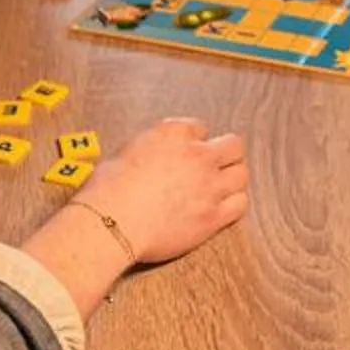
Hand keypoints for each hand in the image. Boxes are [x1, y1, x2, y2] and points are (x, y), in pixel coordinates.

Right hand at [79, 118, 247, 266]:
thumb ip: (149, 151)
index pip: (199, 128)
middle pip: (233, 146)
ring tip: (222, 187)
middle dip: (225, 154)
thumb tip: (152, 160)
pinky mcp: (213, 215)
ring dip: (232, 179)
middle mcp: (197, 155)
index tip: (189, 151)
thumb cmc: (108, 190)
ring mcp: (209, 185)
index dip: (195, 141)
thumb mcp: (125, 153)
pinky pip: (240, 204)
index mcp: (173, 133)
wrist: (112, 221)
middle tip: (216, 166)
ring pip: (241, 174)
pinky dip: (233, 205)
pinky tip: (223, 208)